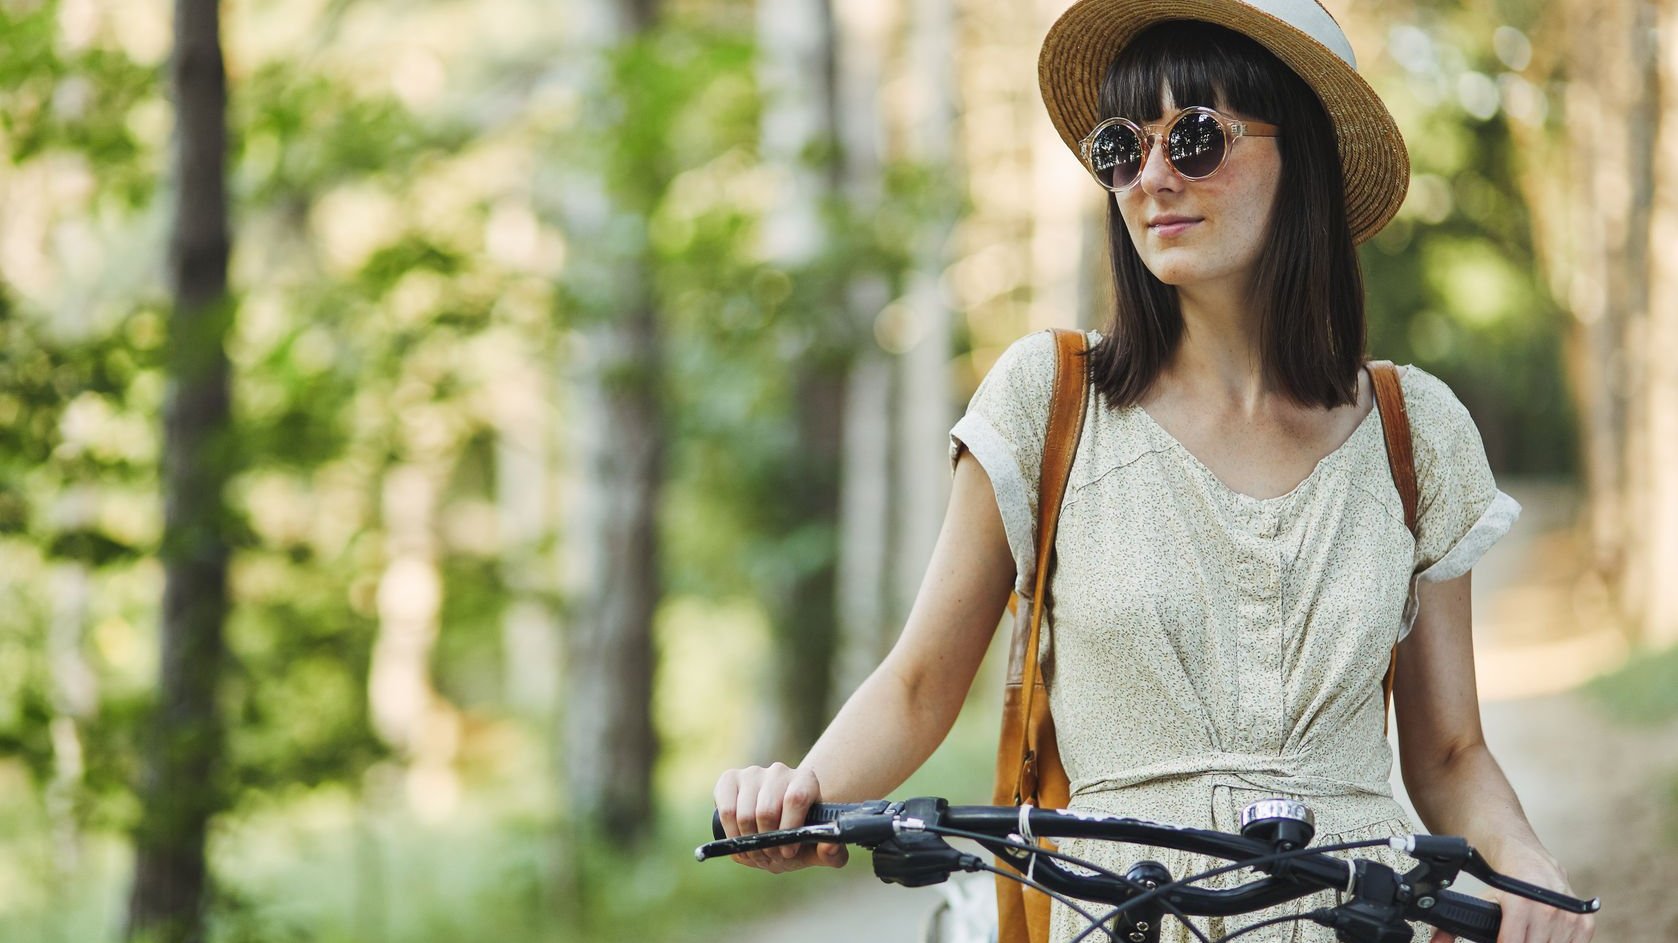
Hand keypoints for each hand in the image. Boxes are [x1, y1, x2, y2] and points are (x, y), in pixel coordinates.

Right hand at [713, 762, 848, 872]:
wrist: (779, 822)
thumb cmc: (800, 834)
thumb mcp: (818, 848)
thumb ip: (833, 853)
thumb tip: (830, 846)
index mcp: (806, 780)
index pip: (795, 798)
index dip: (789, 829)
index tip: (789, 851)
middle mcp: (780, 771)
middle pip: (766, 810)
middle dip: (767, 843)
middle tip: (771, 856)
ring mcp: (753, 773)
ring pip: (744, 813)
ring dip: (748, 842)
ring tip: (758, 852)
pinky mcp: (730, 779)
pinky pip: (725, 809)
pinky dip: (731, 833)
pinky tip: (740, 841)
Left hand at [1427, 848, 1592, 942]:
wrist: (1523, 853)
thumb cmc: (1502, 877)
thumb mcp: (1480, 898)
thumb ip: (1457, 922)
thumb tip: (1437, 940)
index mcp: (1521, 902)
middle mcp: (1549, 909)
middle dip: (1519, 942)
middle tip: (1509, 936)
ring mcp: (1570, 916)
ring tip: (1523, 934)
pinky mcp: (1584, 922)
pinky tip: (1543, 936)